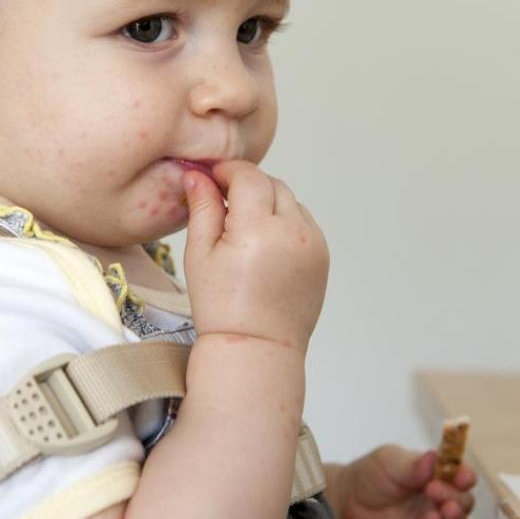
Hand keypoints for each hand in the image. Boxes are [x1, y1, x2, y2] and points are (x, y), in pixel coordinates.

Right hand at [182, 159, 328, 352]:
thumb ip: (203, 208)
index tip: (213, 177)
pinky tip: (265, 244)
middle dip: (248, 185)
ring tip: (245, 229)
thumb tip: (196, 175)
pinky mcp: (322, 255)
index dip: (228, 171)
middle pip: (272, 184)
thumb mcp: (200, 254)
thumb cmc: (222, 308)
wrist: (256, 348)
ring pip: (290, 201)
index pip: (249, 176)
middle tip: (224, 201)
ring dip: (269, 203)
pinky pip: (304, 222)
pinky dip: (286, 222)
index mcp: (258, 229)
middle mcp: (293, 231)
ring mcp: (313, 243)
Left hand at [330, 447, 475, 518]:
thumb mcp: (389, 461)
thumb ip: (412, 464)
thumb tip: (435, 456)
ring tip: (442, 510)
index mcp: (436, 475)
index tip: (462, 475)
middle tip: (434, 489)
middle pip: (463, 501)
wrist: (347, 501)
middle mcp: (439, 499)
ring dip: (454, 517)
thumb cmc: (371, 475)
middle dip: (455, 496)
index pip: (460, 475)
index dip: (465, 474)